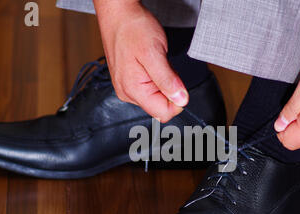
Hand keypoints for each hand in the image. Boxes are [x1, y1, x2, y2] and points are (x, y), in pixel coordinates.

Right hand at [94, 0, 187, 121]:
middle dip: (169, 88)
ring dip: (163, 81)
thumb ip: (168, 81)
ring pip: (156, 96)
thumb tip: (181, 100)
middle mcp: (127, 93)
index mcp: (133, 90)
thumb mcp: (155, 54)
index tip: (177, 82)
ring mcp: (126, 87)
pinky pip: (150, 88)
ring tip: (155, 61)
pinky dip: (156, 77)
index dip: (177, 100)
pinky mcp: (128, 81)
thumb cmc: (133, 29)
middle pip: (160, 106)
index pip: (163, 113)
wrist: (118, 14)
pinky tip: (150, 62)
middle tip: (163, 66)